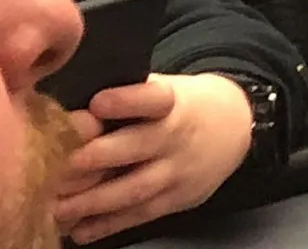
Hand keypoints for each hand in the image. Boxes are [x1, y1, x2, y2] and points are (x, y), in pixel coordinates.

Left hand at [54, 73, 252, 242]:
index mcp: (173, 102)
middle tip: (59, 165)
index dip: (127, 101)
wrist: (237, 127)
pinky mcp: (177, 199)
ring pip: (135, 189)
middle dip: (97, 157)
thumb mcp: (167, 89)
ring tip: (58, 207)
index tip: (98, 102)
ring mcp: (178, 171)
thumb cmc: (184, 105)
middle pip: (138, 147)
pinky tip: (80, 229)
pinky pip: (139, 215)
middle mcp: (176, 137)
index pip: (153, 99)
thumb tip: (75, 110)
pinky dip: (108, 225)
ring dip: (93, 201)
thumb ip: (128, 97)